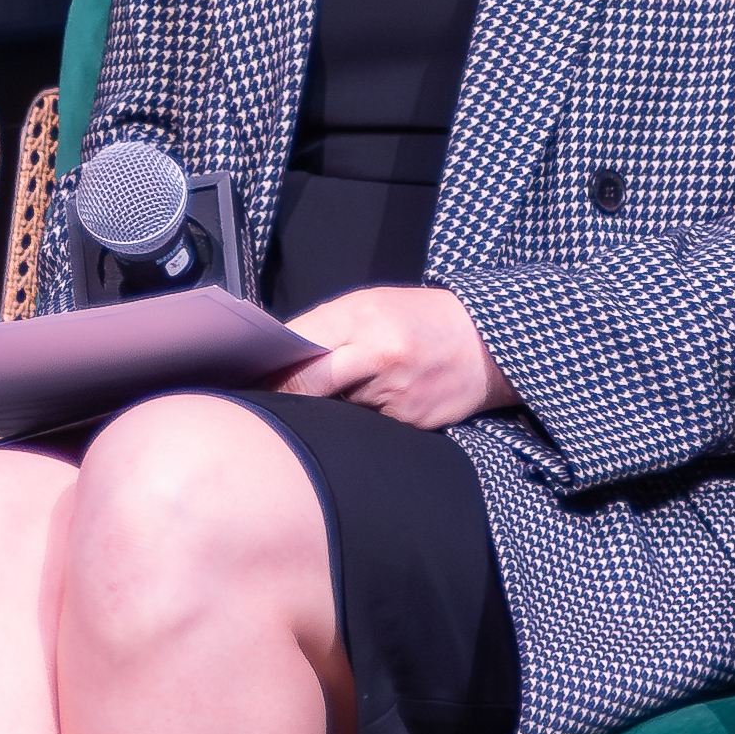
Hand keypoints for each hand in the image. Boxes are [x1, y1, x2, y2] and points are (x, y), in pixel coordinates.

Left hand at [279, 284, 501, 429]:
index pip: (297, 346)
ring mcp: (395, 393)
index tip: (246, 379)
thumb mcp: (370, 305)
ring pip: (333, 413)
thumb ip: (324, 328)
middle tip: (264, 404)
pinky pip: (365, 428)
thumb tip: (276, 355)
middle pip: (307, 385)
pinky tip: (367, 409)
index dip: (267, 367)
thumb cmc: (419, 319)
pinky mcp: (410, 423)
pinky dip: (356, 424)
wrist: (488, 343)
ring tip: (336, 396)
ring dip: (322, 411)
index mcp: (363, 317)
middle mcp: (379, 354)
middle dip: (283, 395)